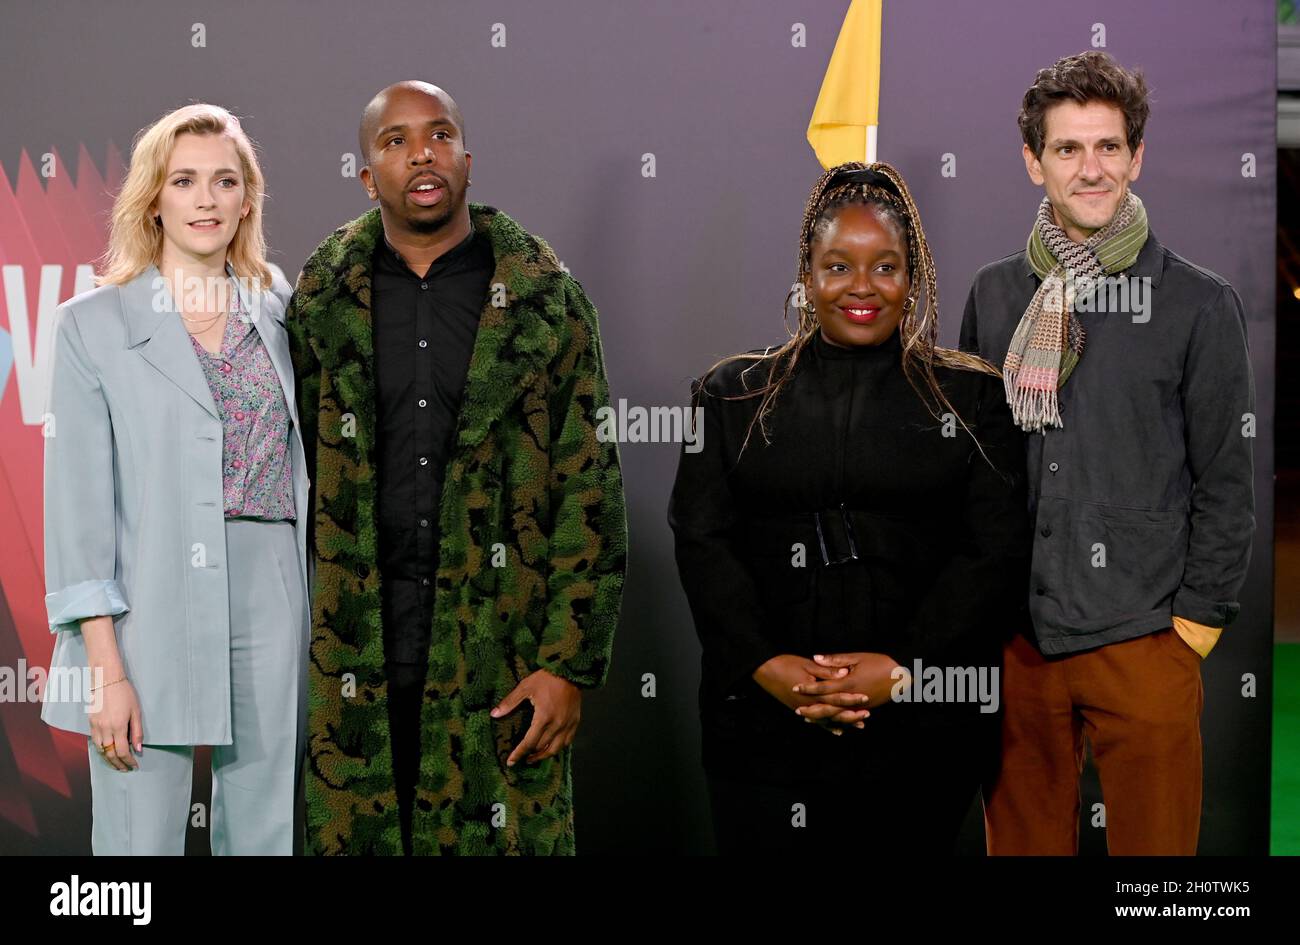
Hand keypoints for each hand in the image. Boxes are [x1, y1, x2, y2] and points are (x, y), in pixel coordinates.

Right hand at [88, 677, 141, 771]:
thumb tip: (138, 749)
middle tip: (125, 769)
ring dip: (108, 759)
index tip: (134, 765)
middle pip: (110, 754)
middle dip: (118, 764)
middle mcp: (105, 729)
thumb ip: (137, 731)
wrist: (106, 680)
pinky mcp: (90, 723)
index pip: (122, 751)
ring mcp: (95, 726)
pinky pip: (94, 742)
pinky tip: (106, 752)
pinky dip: (101, 750)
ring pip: (100, 750)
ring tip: (117, 764)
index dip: (128, 761)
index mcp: (118, 726)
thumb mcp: (136, 711)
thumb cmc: (125, 693)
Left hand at [492, 669, 580, 765]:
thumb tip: (494, 714)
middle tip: (521, 757)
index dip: (519, 753)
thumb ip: (510, 702)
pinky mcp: (575, 722)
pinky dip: (558, 748)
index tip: (511, 762)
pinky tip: (551, 747)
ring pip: (556, 749)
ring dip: (544, 756)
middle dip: (530, 755)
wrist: (570, 671)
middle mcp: (557, 725)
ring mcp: (567, 725)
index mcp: (543, 718)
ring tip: (534, 757)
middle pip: (541, 748)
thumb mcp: (525, 687)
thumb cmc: (546, 678)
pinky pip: (567, 742)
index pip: (529, 743)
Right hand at [752, 654, 870, 735]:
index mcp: (812, 693)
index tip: (865, 697)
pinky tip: (838, 731)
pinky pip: (816, 722)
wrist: (764, 670)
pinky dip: (828, 726)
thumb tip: (845, 672)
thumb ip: (827, 671)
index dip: (851, 698)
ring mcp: (803, 709)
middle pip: (834, 712)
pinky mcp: (799, 710)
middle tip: (866, 714)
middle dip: (851, 714)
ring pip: (827, 720)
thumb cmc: (785, 664)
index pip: (836, 697)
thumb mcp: (808, 664)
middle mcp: (809, 705)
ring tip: (859, 724)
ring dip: (843, 722)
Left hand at [794, 652, 906, 722]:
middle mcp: (853, 698)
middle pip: (828, 706)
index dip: (808, 688)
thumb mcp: (857, 657)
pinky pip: (848, 717)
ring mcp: (860, 706)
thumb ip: (835, 660)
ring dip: (822, 717)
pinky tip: (828, 722)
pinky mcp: (866, 709)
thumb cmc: (881, 663)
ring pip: (837, 715)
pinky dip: (836, 720)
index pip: (823, 687)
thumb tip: (815, 657)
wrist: (904, 676)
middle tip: (797, 711)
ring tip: (808, 719)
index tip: (795, 688)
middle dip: (812, 708)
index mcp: (849, 683)